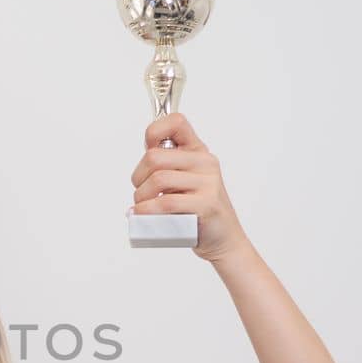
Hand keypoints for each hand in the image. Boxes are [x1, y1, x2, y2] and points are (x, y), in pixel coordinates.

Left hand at [129, 113, 249, 262]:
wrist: (223, 239)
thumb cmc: (197, 212)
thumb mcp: (185, 182)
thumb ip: (167, 167)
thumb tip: (142, 161)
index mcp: (198, 152)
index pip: (176, 122)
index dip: (154, 131)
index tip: (148, 151)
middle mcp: (205, 163)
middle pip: (155, 157)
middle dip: (138, 177)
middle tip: (141, 193)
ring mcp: (208, 183)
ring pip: (158, 179)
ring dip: (141, 196)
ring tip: (141, 208)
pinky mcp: (206, 205)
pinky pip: (166, 202)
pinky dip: (147, 210)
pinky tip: (140, 215)